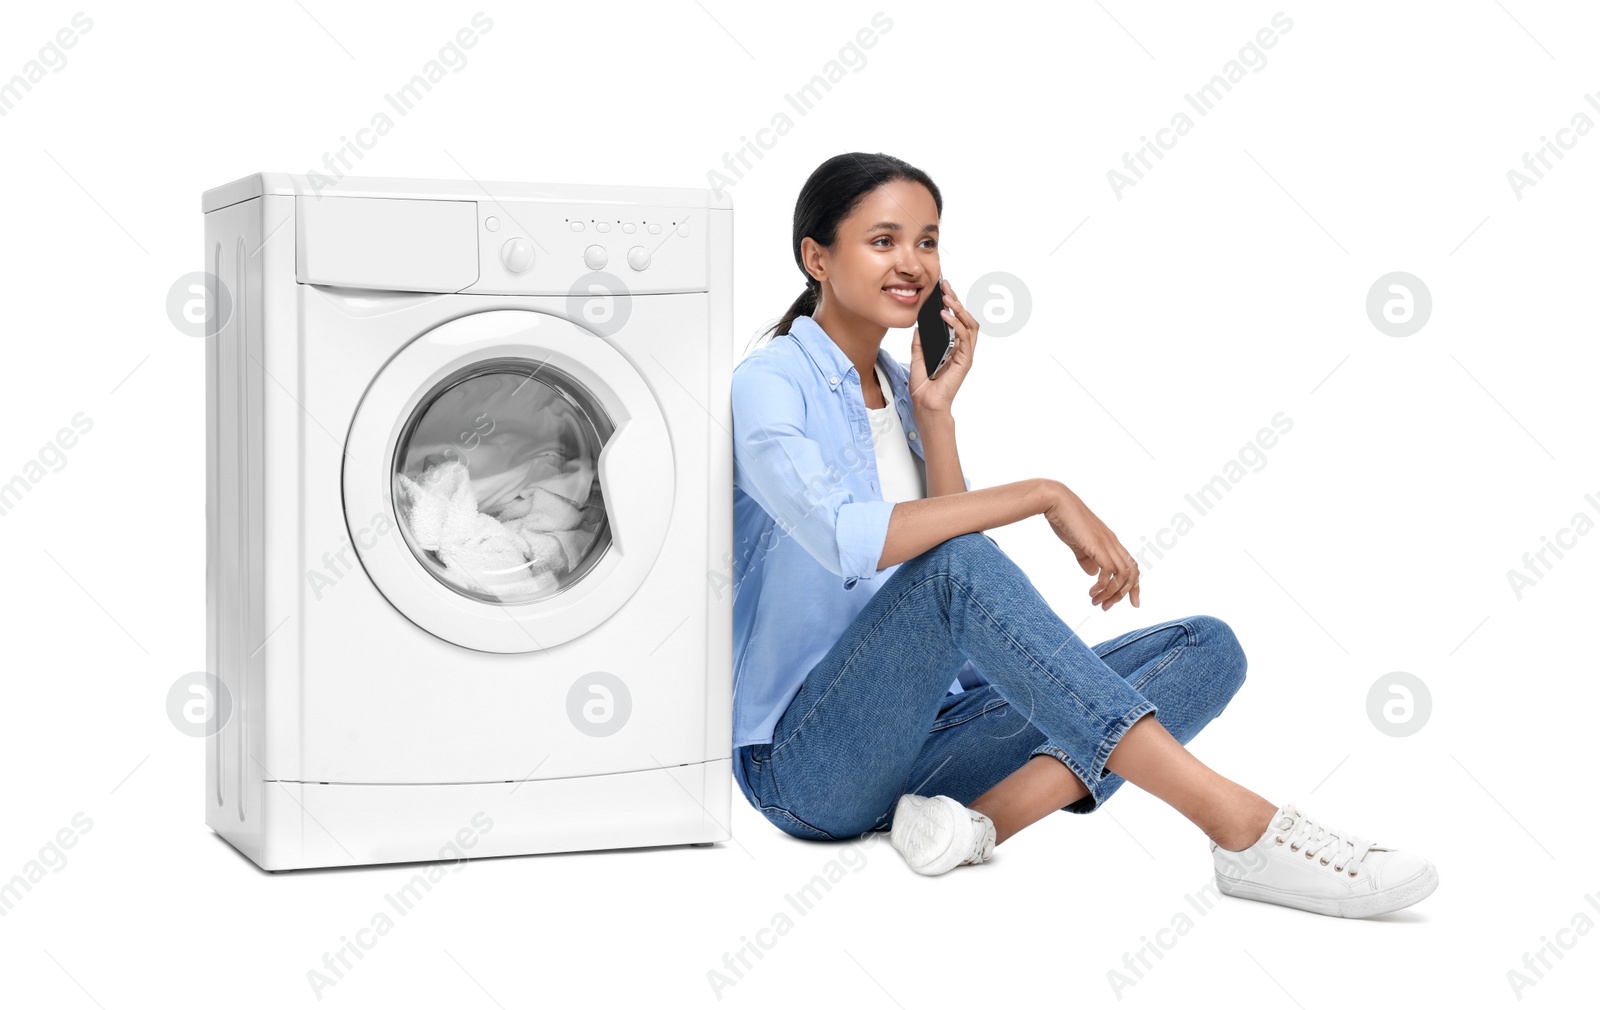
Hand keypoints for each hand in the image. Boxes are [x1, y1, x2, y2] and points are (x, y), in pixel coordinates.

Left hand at [910, 277, 977, 414]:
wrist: (925, 404)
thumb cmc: (923, 385)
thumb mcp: (917, 356)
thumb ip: (920, 341)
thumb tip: (920, 324)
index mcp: (951, 346)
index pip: (956, 319)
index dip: (951, 302)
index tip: (942, 288)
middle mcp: (960, 348)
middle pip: (965, 318)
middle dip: (956, 299)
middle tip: (946, 285)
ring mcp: (964, 354)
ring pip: (969, 325)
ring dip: (959, 309)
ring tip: (947, 298)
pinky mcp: (964, 361)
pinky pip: (964, 338)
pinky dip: (956, 325)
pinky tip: (946, 316)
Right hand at [1042, 483, 1140, 609]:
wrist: (1056, 502)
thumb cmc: (1064, 519)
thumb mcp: (1077, 543)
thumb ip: (1086, 558)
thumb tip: (1093, 573)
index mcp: (1111, 542)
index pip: (1131, 566)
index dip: (1134, 586)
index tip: (1133, 603)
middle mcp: (1113, 543)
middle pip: (1132, 574)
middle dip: (1123, 595)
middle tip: (1106, 608)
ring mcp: (1107, 544)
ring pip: (1123, 575)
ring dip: (1112, 594)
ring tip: (1097, 603)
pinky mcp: (1097, 546)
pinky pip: (1109, 571)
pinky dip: (1103, 586)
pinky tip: (1092, 592)